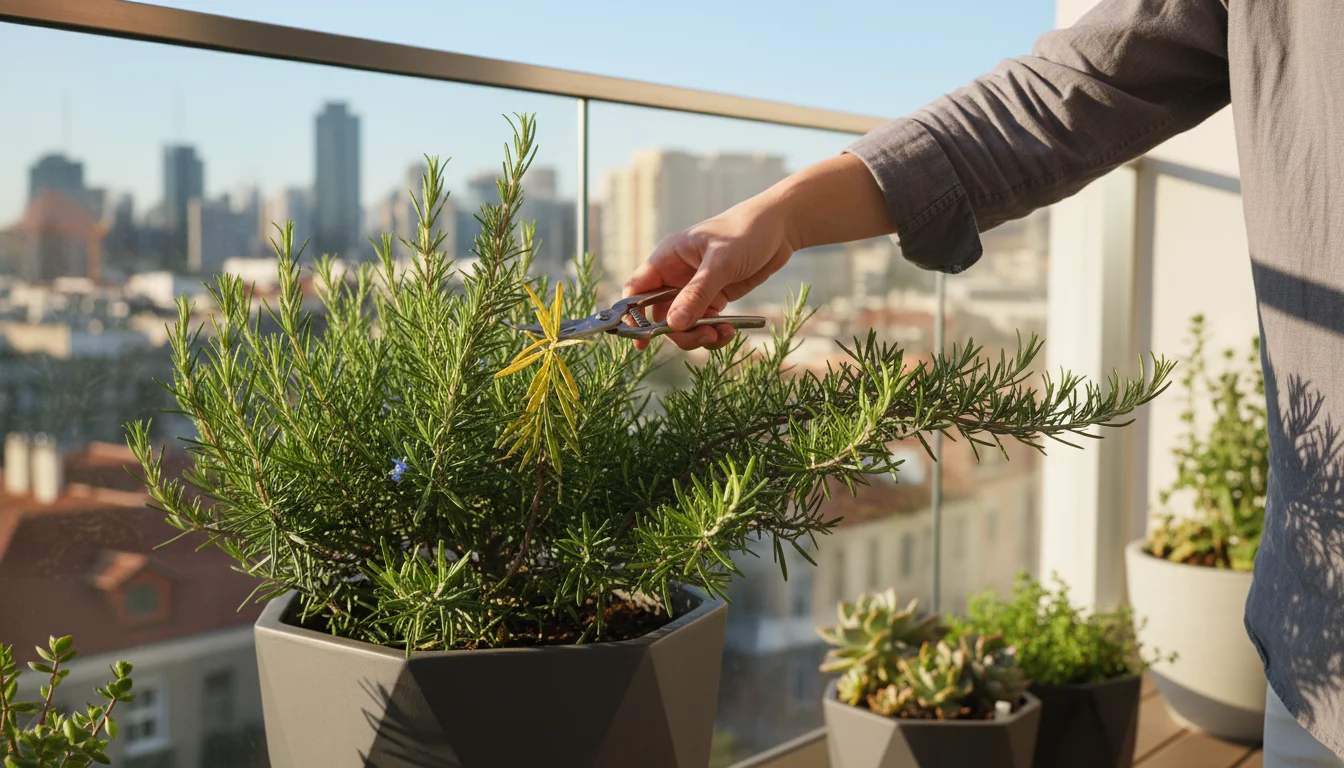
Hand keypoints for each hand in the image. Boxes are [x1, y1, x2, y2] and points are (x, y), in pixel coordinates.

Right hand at [623, 195, 796, 350]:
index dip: (632, 316)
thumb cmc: (746, 232)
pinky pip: (703, 324)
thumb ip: (697, 294)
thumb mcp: (720, 262)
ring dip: (697, 336)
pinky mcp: (714, 299)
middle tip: (701, 338)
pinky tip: (728, 331)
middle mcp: (676, 275)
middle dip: (676, 332)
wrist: (779, 228)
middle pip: (659, 315)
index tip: (641, 340)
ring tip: (720, 335)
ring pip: (682, 324)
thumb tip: (673, 324)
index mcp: (667, 258)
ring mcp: (694, 289)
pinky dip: (713, 333)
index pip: (636, 289)